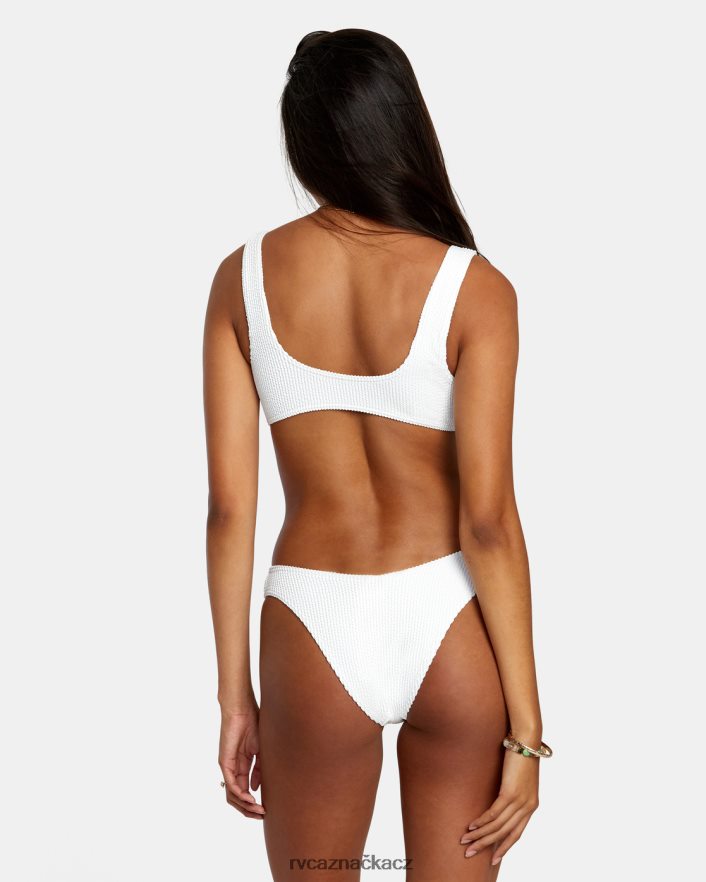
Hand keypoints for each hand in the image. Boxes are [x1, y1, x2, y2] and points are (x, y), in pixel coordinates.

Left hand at [219, 703, 264, 818]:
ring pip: (232, 795)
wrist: (242, 709)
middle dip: (249, 809)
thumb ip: (258, 769)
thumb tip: (256, 787)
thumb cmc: (253, 723)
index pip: (244, 790)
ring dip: (245, 806)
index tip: (266, 809)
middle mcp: (233, 768)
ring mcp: (228, 766)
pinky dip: (240, 795)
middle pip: (237, 797)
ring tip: (258, 811)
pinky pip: (231, 785)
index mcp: (242, 765)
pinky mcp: (225, 762)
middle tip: (262, 815)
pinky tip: (250, 800)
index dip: (254, 802)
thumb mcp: (260, 750)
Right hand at [460, 748, 539, 865]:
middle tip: (470, 853)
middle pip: (505, 834)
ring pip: (498, 826)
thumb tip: (498, 799)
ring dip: (480, 835)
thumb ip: (511, 792)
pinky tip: (472, 825)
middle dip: (487, 846)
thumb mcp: (518, 778)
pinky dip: (482, 821)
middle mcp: (527, 807)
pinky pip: (494, 813)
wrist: (527, 740)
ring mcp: (520, 801)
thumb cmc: (521, 755)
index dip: (504, 847)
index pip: (516, 834)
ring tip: (465, 841)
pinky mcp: (511, 793)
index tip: (493, 859)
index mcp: (530, 806)